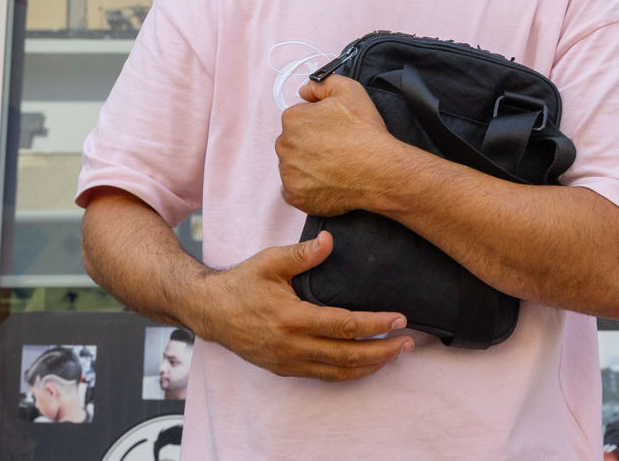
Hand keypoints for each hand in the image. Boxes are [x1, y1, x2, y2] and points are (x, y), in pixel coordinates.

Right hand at [192, 232, 413, 380]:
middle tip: (408, 343)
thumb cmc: (241, 283)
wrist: (210, 311)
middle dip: (382, 351)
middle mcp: (293, 345)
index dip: (376, 324)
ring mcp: (288, 361)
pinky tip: (363, 365)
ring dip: (369, 366)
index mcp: (293, 318)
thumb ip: (301, 253)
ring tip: (393, 356)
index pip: (345, 325)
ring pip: (337, 371)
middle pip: (348, 355)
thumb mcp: (269, 261)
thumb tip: (329, 241)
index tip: (399, 319)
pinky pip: (323, 376)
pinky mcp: (284, 368)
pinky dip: (347, 373)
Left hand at [276, 74, 403, 217]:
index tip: (332, 130)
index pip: (297, 118)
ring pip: (292, 166)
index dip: (316, 122)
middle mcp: (284, 146)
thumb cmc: (365, 133)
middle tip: (334, 148)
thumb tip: (304, 91)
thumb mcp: (350, 91)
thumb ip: (322, 83)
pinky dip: (307, 187)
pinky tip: (326, 181)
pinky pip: (295, 189)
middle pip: (292, 142)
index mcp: (293, 119)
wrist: (379, 171)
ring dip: (306, 165)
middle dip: (308, 144)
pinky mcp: (294, 196)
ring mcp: (288, 173)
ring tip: (332, 166)